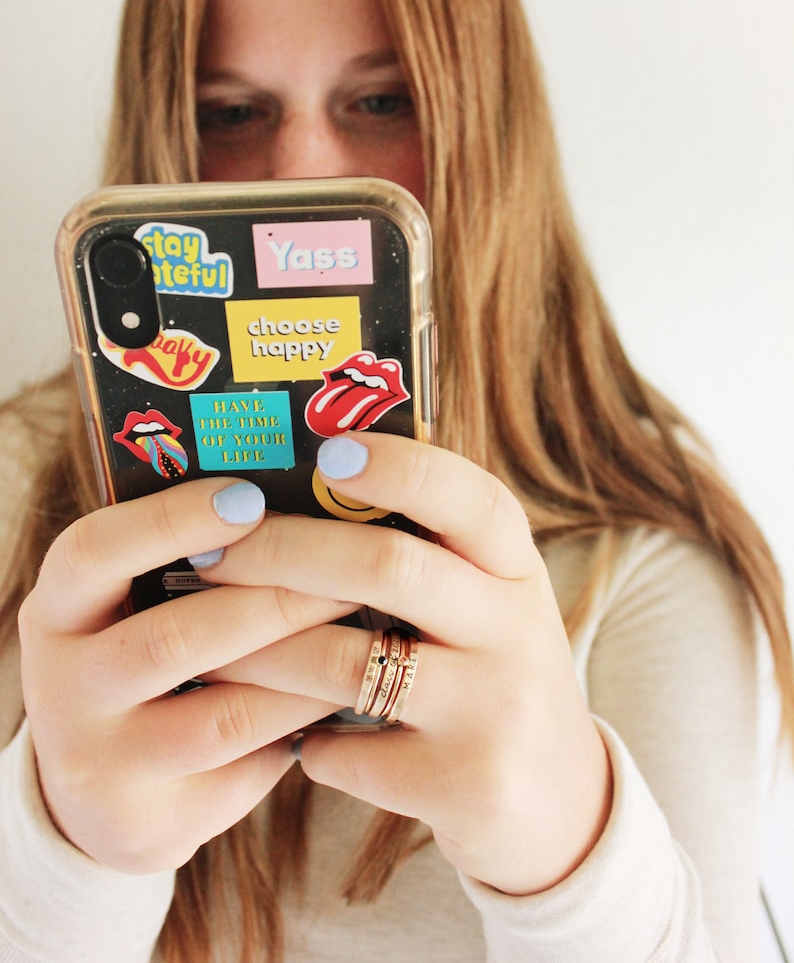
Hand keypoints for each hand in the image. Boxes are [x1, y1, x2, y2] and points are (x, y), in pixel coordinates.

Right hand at [18, 478, 353, 872]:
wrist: (104, 791)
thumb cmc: (142, 657)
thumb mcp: (131, 605)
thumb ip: (188, 560)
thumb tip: (298, 501)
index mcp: (56, 611)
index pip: (96, 554)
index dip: (173, 520)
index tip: (250, 495)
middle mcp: (62, 688)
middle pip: (173, 638)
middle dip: (274, 601)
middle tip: (349, 573)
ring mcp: (102, 762)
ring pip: (224, 713)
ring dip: (306, 667)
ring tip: (362, 628)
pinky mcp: (151, 820)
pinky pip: (248, 763)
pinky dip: (302, 721)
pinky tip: (343, 688)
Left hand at [198, 434, 612, 894]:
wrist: (557, 798)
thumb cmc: (488, 672)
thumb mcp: (485, 603)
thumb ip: (425, 556)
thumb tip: (290, 502)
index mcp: (517, 567)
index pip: (470, 497)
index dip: (398, 469)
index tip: (326, 452)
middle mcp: (516, 628)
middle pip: (390, 567)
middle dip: (284, 553)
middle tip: (212, 554)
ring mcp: (493, 707)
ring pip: (346, 662)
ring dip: (258, 652)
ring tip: (205, 646)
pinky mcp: (463, 781)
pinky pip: (345, 752)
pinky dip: (297, 740)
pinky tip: (275, 734)